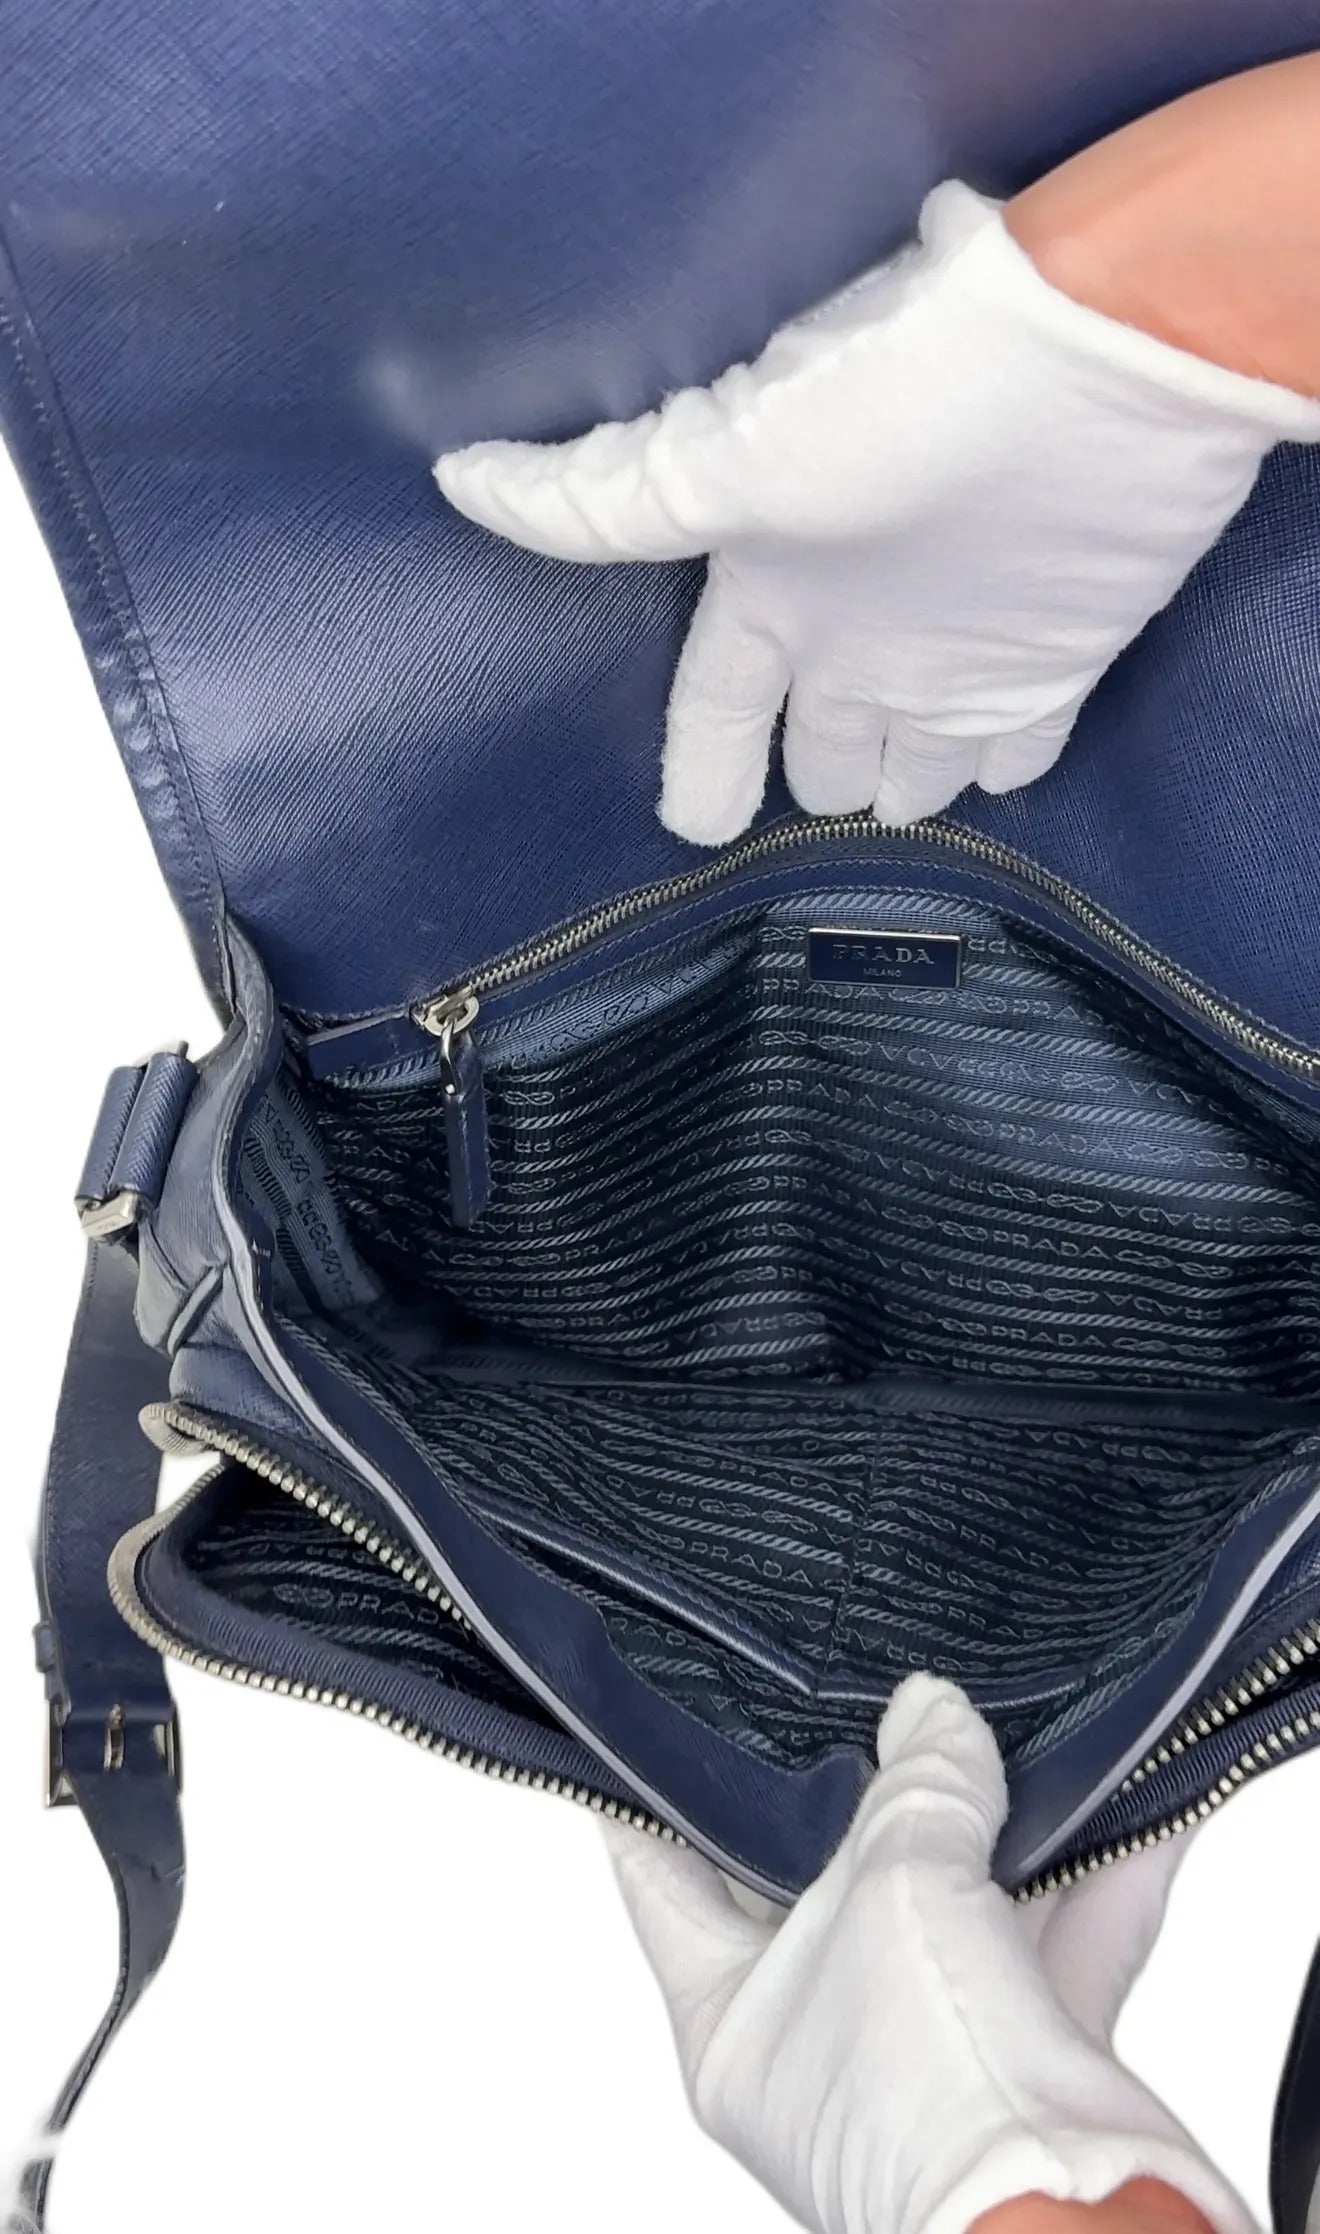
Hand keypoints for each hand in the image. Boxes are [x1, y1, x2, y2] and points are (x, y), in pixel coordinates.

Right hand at [436, 182, 1317, 846]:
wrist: (1102, 358)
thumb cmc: (900, 404)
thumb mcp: (730, 461)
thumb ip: (604, 499)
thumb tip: (458, 477)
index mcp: (774, 589)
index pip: (716, 703)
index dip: (703, 766)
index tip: (694, 829)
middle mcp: (857, 630)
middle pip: (818, 732)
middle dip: (810, 778)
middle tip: (808, 827)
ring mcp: (957, 649)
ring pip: (912, 751)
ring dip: (900, 786)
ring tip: (887, 822)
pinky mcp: (1055, 656)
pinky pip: (1020, 742)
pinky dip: (1005, 767)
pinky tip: (999, 784)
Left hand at [602, 1676, 1252, 2233]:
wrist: (1075, 2210)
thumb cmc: (927, 2089)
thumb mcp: (897, 1886)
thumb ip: (919, 1784)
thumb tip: (935, 1712)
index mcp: (730, 2025)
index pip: (662, 1887)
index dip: (647, 1803)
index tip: (646, 1727)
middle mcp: (820, 2044)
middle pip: (823, 1884)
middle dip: (857, 1788)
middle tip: (857, 1687)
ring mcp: (928, 2056)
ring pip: (953, 1908)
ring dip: (991, 1823)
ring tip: (995, 1717)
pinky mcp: (1034, 2066)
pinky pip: (1061, 1946)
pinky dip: (1096, 1878)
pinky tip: (1128, 1802)